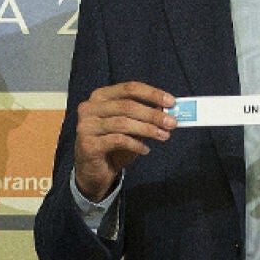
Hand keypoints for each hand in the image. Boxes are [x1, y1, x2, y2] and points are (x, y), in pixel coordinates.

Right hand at [72, 81, 175, 200]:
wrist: (93, 171)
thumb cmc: (112, 145)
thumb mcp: (130, 126)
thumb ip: (144, 115)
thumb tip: (166, 109)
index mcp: (100, 96)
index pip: (129, 88)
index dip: (152, 94)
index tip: (171, 102)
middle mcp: (90, 108)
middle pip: (127, 106)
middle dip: (153, 114)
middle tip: (172, 123)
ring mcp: (86, 126)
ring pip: (123, 123)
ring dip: (148, 129)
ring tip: (163, 136)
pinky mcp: (88, 145)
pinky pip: (118, 141)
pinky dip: (136, 144)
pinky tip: (146, 150)